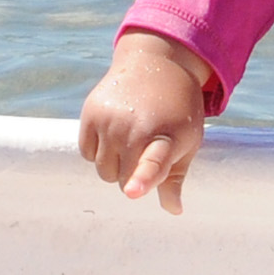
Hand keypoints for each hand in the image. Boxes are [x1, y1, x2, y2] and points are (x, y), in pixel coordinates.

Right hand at [79, 31, 214, 216]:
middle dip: (133, 176)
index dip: (143, 179)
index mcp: (166, 137)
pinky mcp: (90, 112)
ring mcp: (110, 119)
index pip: (153, 163)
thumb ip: (175, 178)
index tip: (132, 191)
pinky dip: (97, 152)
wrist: (157, 62)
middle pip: (122, 180)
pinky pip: (86, 153)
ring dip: (115, 166)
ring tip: (131, 141)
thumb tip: (173, 211)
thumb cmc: (177, 111)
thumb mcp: (187, 141)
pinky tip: (113, 133)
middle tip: (148, 151)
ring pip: (102, 171)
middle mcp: (134, 127)